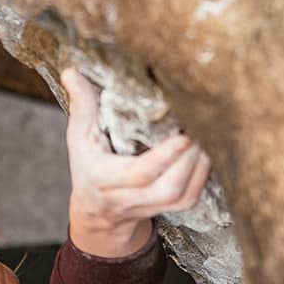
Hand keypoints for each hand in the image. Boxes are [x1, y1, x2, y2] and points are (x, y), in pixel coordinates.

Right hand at [61, 67, 211, 256]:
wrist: (98, 211)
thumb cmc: (88, 166)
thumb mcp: (79, 137)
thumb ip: (81, 105)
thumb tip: (72, 71)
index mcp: (104, 179)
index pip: (138, 173)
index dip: (163, 157)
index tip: (184, 136)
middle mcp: (129, 198)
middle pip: (169, 188)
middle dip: (191, 161)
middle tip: (205, 128)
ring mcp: (152, 207)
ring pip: (185, 196)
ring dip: (201, 166)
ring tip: (212, 135)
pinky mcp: (169, 209)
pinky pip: (193, 197)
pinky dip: (204, 174)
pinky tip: (210, 149)